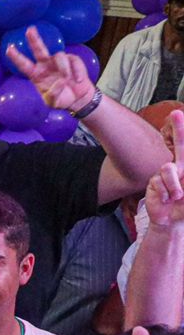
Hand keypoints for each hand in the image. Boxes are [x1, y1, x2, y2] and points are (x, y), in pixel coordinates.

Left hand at [6, 25, 95, 112]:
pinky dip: (77, 71)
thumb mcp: (53, 101)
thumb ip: (53, 95)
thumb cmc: (62, 99)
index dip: (16, 57)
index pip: (24, 65)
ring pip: (59, 56)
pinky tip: (78, 80)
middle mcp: (45, 65)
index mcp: (36, 74)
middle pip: (39, 50)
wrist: (78, 98)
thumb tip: (59, 83)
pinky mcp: (72, 60)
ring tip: (67, 79)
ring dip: (64, 68)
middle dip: (34, 39)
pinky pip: (73, 61)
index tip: (9, 49)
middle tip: (30, 30)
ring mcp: (59, 61)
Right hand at [143, 109, 183, 229]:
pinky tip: (166, 199)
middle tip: (176, 113)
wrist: (172, 221)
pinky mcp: (153, 182)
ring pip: (168, 169)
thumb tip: (170, 167)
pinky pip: (158, 182)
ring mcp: (164, 174)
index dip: (183, 133)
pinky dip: (165, 193)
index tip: (180, 115)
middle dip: (179, 128)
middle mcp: (178, 167)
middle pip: (179, 144)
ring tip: (176, 197)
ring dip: (174, 185)